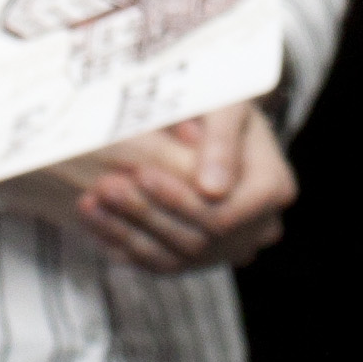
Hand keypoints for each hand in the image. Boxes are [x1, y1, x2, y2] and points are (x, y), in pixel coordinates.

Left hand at [0, 103, 294, 272]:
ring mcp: (227, 249)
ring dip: (126, 230)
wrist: (210, 119)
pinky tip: (94, 218)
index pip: (223, 213)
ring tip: (89, 201)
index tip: (140, 172)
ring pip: (173, 256)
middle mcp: (257, 228)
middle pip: (197, 238)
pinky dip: (123, 242)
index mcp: (273, 189)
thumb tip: (213, 189)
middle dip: (145, 212)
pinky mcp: (197, 258)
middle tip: (103, 186)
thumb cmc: (218, 99)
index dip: (180, 198)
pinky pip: (158, 262)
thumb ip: (222, 140)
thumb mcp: (225, 102)